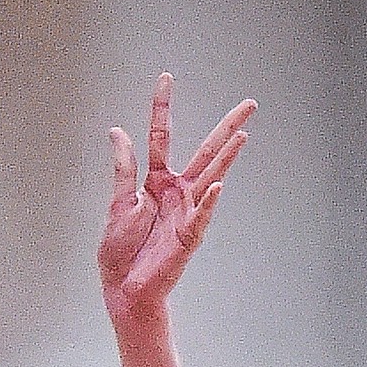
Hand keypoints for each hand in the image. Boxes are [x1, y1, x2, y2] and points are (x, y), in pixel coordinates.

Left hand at [98, 74, 255, 329]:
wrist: (124, 289)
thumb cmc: (120, 251)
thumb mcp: (118, 203)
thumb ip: (123, 168)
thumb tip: (118, 131)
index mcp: (156, 182)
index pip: (162, 136)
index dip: (162, 107)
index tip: (166, 78)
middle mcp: (177, 192)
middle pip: (205, 152)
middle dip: (226, 128)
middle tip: (249, 104)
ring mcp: (187, 212)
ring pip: (211, 177)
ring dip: (227, 157)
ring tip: (244, 134)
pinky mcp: (188, 236)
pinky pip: (200, 216)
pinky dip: (207, 202)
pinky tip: (218, 185)